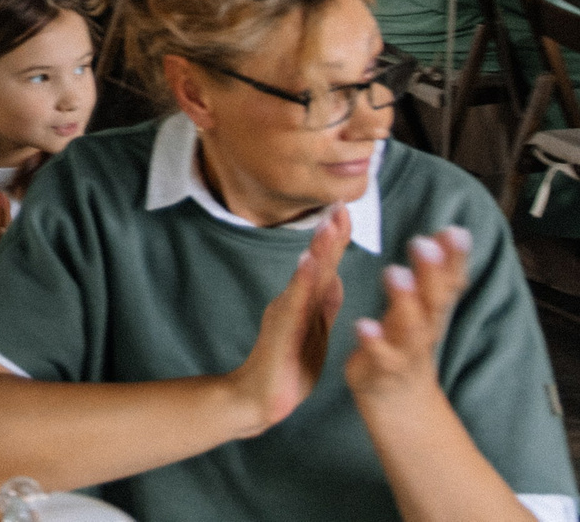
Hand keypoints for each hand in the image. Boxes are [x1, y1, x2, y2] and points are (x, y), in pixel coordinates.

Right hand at [229, 207, 345, 434]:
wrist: (260, 400)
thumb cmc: (288, 368)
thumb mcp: (315, 333)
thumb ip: (324, 305)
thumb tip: (336, 275)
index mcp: (307, 303)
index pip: (325, 266)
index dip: (336, 239)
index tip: (346, 210)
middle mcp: (294, 302)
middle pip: (317, 264)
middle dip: (330, 235)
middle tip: (340, 205)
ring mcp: (286, 315)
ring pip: (306, 279)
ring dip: (318, 251)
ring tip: (328, 226)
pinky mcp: (281, 332)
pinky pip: (295, 304)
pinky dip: (303, 281)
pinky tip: (310, 264)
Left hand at [347, 225, 472, 407]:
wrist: (400, 404)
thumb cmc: (409, 345)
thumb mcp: (426, 309)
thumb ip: (436, 274)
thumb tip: (455, 232)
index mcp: (431, 312)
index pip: (448, 282)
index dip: (454, 258)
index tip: (456, 231)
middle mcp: (425, 330)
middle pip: (433, 300)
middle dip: (430, 273)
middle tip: (423, 243)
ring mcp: (405, 351)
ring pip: (411, 327)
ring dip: (404, 300)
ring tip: (394, 272)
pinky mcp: (381, 369)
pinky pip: (379, 355)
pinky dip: (373, 340)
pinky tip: (363, 324)